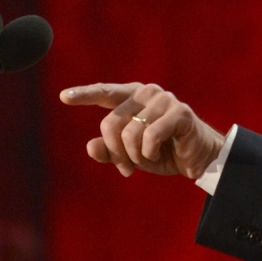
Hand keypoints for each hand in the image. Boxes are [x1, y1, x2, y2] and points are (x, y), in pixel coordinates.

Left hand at [59, 83, 224, 178]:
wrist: (198, 159)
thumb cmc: (162, 152)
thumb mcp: (131, 155)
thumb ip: (110, 150)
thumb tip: (91, 147)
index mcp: (132, 97)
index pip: (105, 92)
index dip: (84, 94)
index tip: (63, 97)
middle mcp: (146, 93)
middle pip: (110, 123)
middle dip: (116, 152)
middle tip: (127, 167)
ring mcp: (164, 100)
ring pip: (130, 133)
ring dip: (136, 156)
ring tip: (148, 159)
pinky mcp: (179, 112)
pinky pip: (150, 137)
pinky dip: (149, 154)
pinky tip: (158, 155)